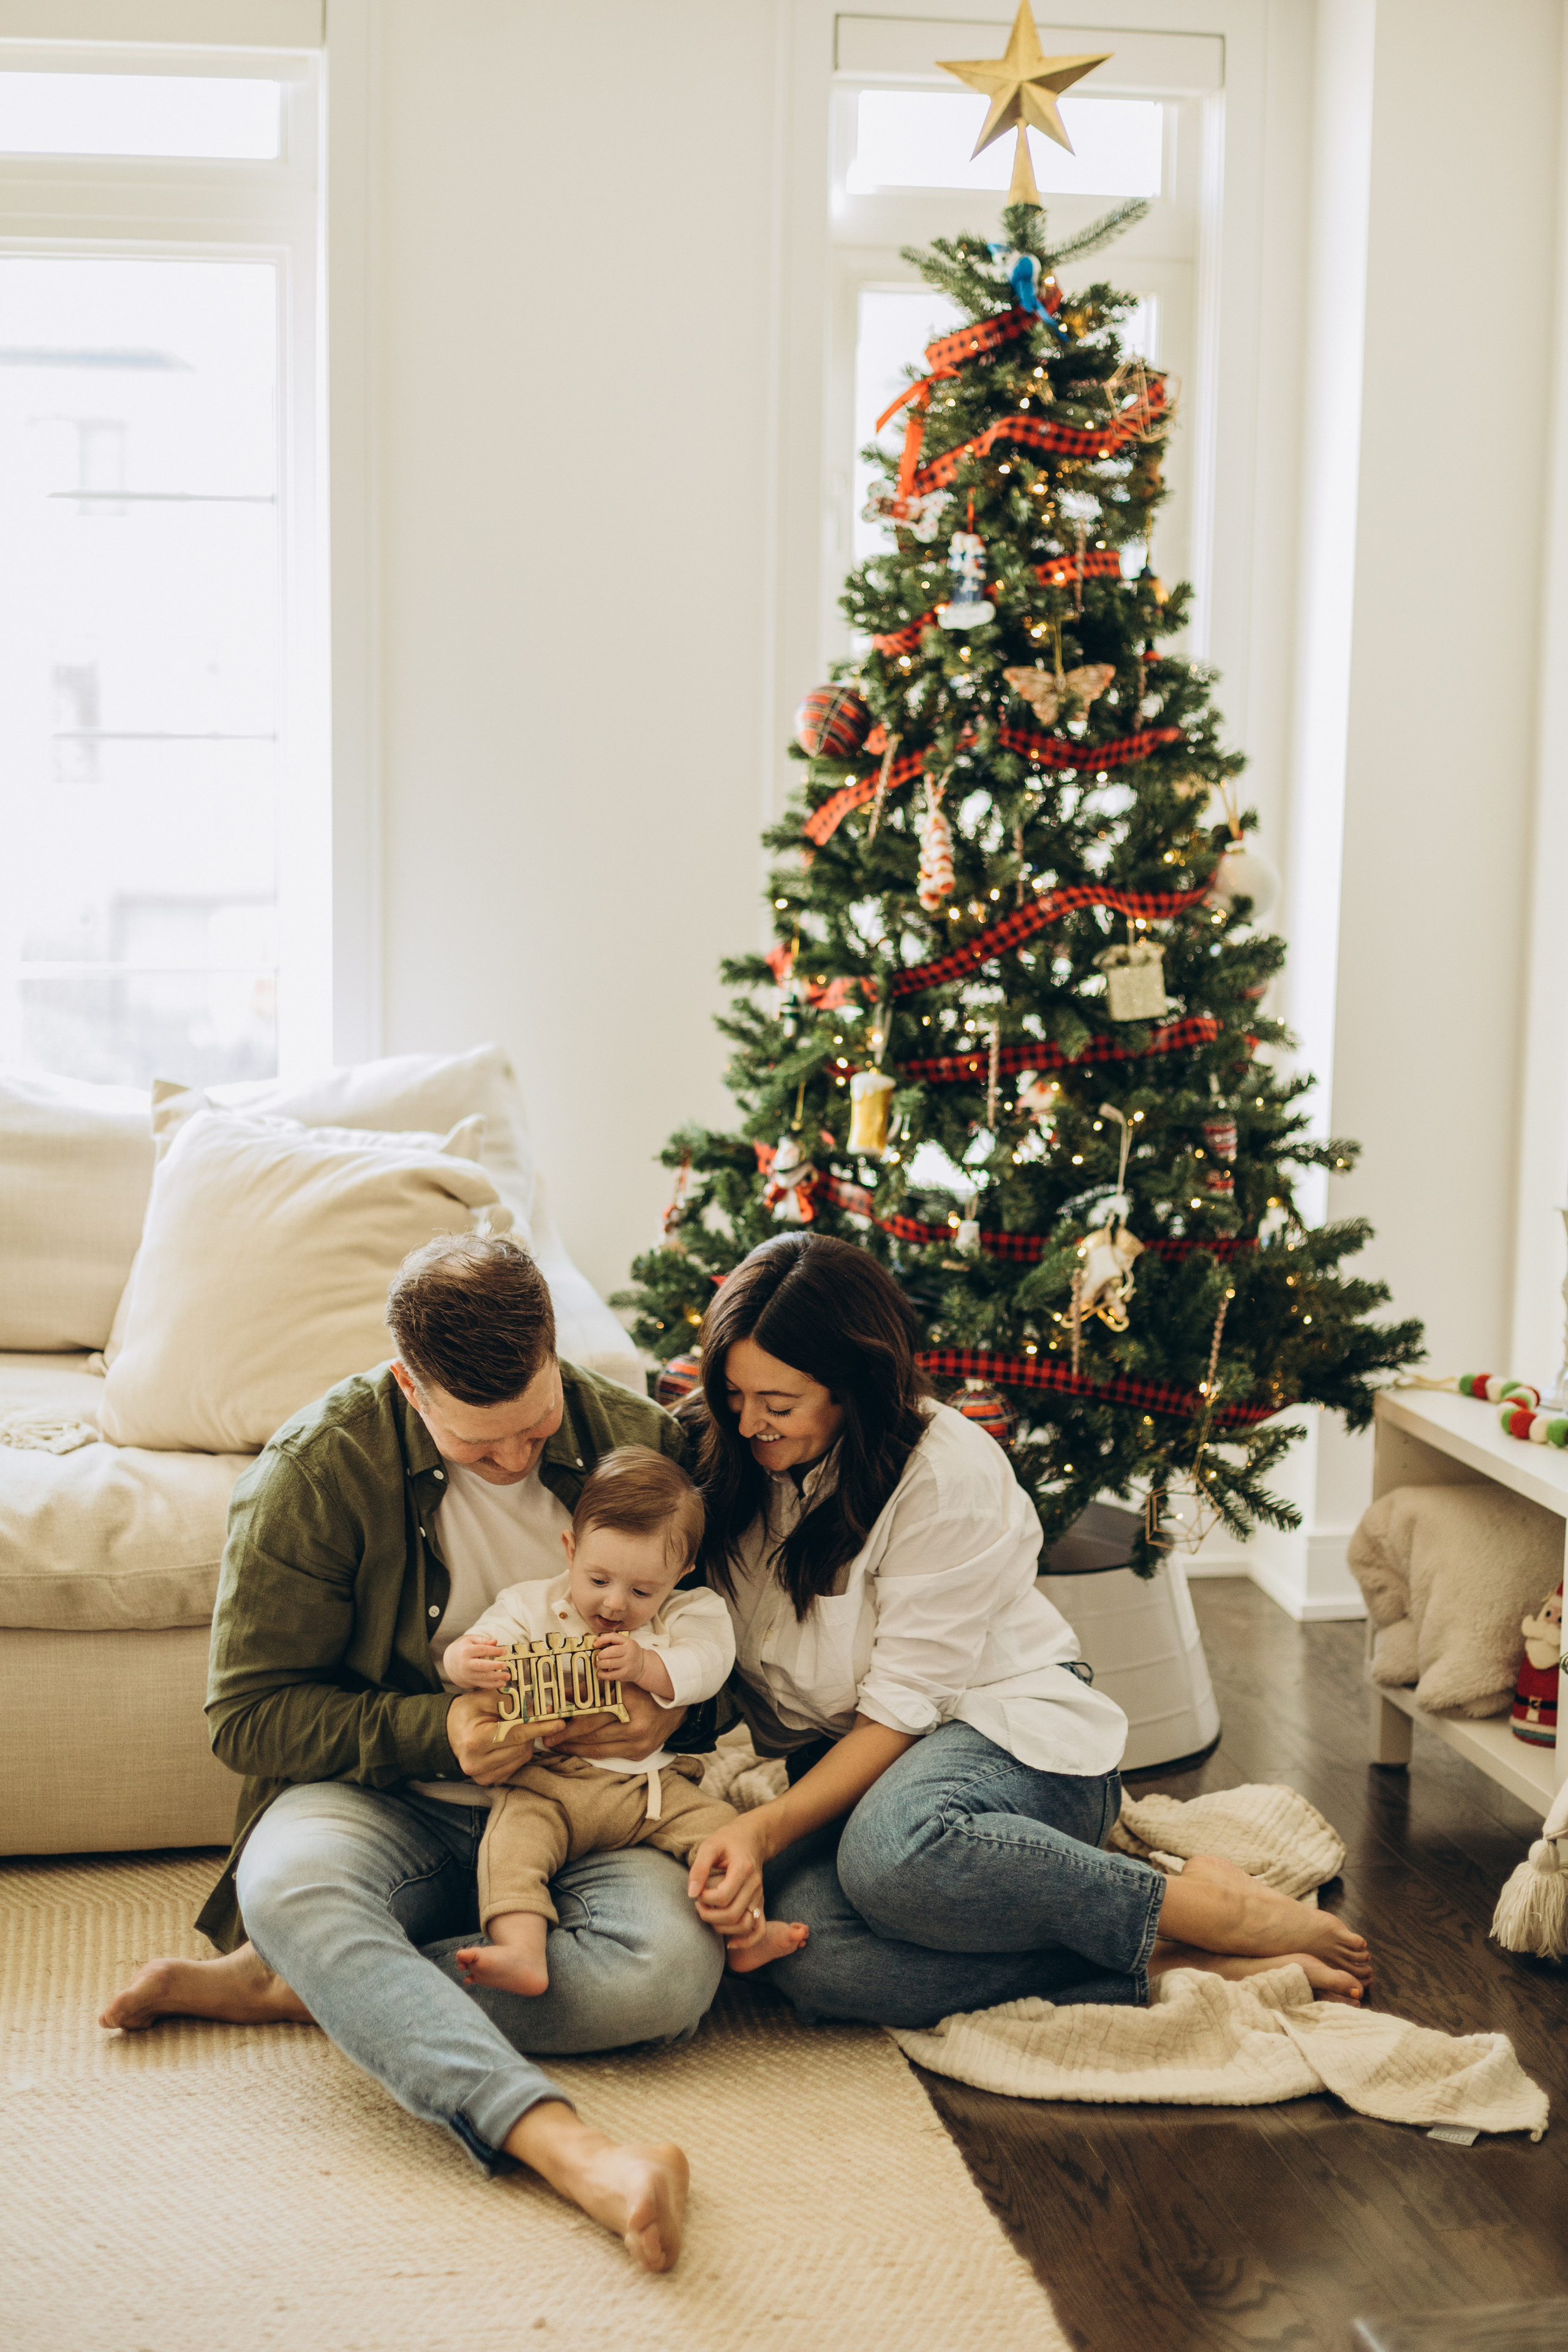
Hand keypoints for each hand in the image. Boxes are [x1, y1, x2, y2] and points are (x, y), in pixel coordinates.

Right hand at [442, 1634, 510, 1692]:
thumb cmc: (464, 1648)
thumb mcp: (471, 1639)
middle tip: (505, 1665)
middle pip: (482, 1666)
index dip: (494, 1651)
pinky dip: (493, 1685)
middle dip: (495, 1666)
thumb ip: (483, 1640)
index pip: (482, 1650)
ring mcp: (467, 1674)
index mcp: (466, 1651)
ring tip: (507, 1676)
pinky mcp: (470, 1682)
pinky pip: (482, 1685)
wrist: (450, 1661)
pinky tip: (502, 1683)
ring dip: (497, 1678)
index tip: (504, 1651)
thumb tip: (495, 1642)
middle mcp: (466, 1664)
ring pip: (483, 1677)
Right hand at [444, 1691, 562, 1785]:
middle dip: (532, 1732)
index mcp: (475, 1740)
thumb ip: (511, 1701)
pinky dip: (519, 1753)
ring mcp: (481, 1775)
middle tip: (534, 1718)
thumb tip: (541, 1708)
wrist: (446, 1732)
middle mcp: (477, 1763)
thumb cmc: (466, 1712)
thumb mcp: (484, 1698)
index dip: (539, 1727)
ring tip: (517, 1728)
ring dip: (527, 1742)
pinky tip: (511, 1742)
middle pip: (521, 1747)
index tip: (558, 1721)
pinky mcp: (487, 1781)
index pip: (516, 1734)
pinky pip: (516, 1766)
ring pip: (522, 1758)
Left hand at [537, 1680, 684, 1762]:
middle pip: (592, 1733)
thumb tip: (563, 1693)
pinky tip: (577, 1750)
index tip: (550, 1723)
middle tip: (547, 1739)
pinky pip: (609, 1755)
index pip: (592, 1714)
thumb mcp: (619, 1683)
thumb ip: (591, 1688)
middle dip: (566, 1737)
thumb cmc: (643, 1691)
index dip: (569, 1721)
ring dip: (575, 1748)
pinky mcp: (639, 1753)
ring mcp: (639, 1742)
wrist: (675, 1708)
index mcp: (629, 1701)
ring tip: (557, 1746)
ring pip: (598, 1748)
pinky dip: (591, 1753)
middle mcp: (635, 1724)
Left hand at [592, 1631, 643, 1682]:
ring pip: (608, 1663)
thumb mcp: (626, 1643)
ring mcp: (627, 1664)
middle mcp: (629, 1653)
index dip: (601, 1640)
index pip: (612, 1637)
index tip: (595, 1644)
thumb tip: (596, 1643)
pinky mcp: (624, 1674)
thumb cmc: (631, 1653)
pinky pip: (610, 1675)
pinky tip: (601, 1672)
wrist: (643, 1666)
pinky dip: (602, 1674)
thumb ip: (613, 1640)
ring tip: (600, 1664)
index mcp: (628, 1643)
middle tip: (600, 1657)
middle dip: (600, 1655)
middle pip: (610, 1652)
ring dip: (600, 1664)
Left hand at [686, 1817, 771, 1936]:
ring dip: (722, 1927)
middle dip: (709, 1915)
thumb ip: (699, 1868)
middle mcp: (755, 1885)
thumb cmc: (727, 1841)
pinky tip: (730, 1942)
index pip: (723, 1896)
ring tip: (709, 1915)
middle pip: (733, 1914)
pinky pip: (759, 1929)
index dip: (705, 1898)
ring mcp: (759, 1896)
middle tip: (698, 1905)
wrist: (751, 1838)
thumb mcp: (709, 1846)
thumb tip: (692, 1893)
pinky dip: (746, 1940)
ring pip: (744, 1925)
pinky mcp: (760, 1904)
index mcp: (743, 1869)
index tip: (697, 1891)